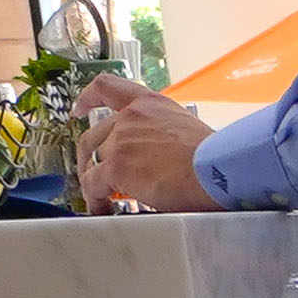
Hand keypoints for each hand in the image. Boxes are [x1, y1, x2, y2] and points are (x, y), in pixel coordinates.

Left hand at [77, 81, 213, 214]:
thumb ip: (163, 136)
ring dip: (93, 180)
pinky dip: (95, 199)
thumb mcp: (187, 131)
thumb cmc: (215, 158)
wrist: (218, 170)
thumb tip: (162, 157)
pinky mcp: (116, 166)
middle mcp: (131, 116)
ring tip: (101, 198)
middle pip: (95, 135)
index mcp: (151, 104)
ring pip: (92, 161)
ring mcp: (121, 140)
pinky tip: (103, 209)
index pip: (109, 87)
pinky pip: (93, 185)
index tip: (79, 109)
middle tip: (94, 174)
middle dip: (89, 157)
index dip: (88, 98)